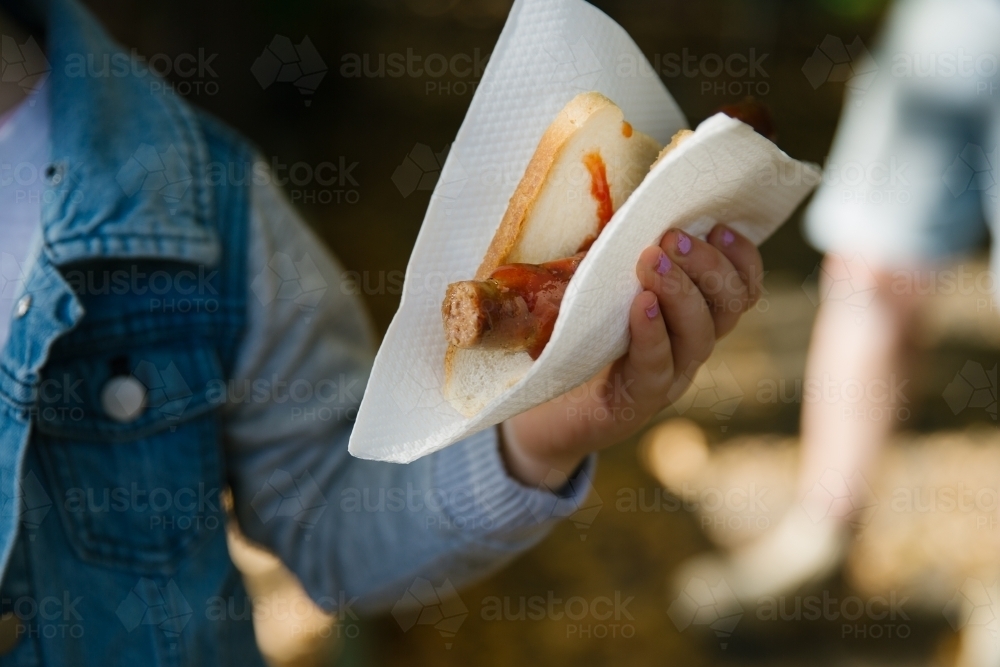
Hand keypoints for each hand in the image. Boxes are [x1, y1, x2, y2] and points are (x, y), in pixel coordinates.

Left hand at [500, 224, 763, 487]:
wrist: (541, 410)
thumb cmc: (574, 338)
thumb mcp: (600, 285)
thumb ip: (620, 252)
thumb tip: (628, 200)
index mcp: (691, 316)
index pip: (741, 288)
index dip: (741, 257)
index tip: (717, 225)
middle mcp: (690, 347)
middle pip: (728, 307)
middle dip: (708, 266)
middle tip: (672, 238)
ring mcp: (668, 376)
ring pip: (701, 335)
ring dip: (681, 292)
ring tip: (652, 260)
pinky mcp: (637, 400)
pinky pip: (657, 365)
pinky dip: (652, 332)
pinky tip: (641, 306)